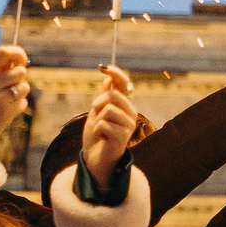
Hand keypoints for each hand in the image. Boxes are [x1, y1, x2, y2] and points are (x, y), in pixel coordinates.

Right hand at [0, 45, 31, 144]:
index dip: (17, 53)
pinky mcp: (5, 111)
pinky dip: (17, 106)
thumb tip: (20, 62)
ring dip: (20, 93)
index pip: (3, 52)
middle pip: (20, 71)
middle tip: (11, 86)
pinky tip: (4, 111)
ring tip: (6, 100)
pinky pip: (23, 102)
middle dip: (20, 78)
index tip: (22, 59)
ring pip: (24, 87)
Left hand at [81, 65, 138, 186]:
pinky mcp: (123, 137)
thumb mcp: (97, 112)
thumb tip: (109, 78)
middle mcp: (130, 113)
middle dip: (98, 103)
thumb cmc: (97, 136)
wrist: (96, 159)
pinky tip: (102, 138)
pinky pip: (103, 124)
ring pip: (108, 110)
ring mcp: (128, 125)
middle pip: (113, 95)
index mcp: (125, 106)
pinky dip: (97, 130)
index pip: (124, 85)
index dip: (116, 74)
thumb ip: (104, 97)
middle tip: (95, 113)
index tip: (104, 67)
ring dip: (97, 119)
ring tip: (100, 130)